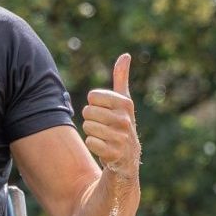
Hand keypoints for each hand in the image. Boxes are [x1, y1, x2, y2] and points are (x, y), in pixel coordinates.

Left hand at [82, 53, 137, 177]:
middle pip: (87, 111)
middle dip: (91, 120)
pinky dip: (94, 145)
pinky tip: (104, 148)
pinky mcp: (114, 153)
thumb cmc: (121, 125)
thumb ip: (121, 78)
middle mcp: (125, 119)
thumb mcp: (123, 102)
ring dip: (92, 133)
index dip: (94, 104)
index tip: (105, 112)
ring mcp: (121, 137)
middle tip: (103, 127)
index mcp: (126, 104)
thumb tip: (125, 55)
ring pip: (87, 127)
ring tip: (104, 137)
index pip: (92, 96)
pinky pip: (90, 142)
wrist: (127, 159)